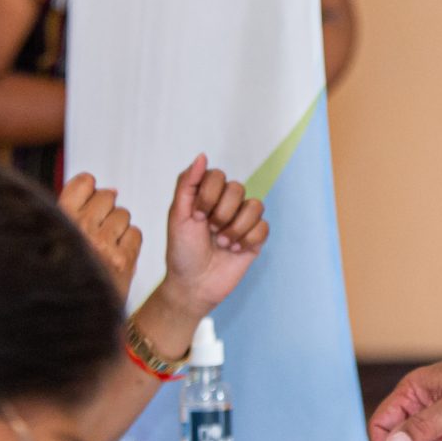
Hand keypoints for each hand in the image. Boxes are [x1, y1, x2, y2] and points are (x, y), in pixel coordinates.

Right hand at [61, 173, 142, 299]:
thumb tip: (105, 188)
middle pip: (107, 196)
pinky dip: (129, 244)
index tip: (88, 202)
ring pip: (124, 215)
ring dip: (118, 229)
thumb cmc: (60, 276)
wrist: (68, 318)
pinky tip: (115, 257)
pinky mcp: (122, 260)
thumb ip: (73, 211)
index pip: (84, 183)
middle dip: (105, 211)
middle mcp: (80, 228)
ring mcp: (103, 244)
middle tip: (96, 232)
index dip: (90, 191)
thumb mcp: (52, 238)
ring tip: (104, 248)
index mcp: (58, 218)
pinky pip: (135, 234)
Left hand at [163, 155, 268, 317]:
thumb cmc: (182, 251)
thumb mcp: (178, 216)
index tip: (196, 217)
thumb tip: (202, 156)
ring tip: (222, 243)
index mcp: (207, 194)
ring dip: (235, 228)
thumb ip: (187, 183)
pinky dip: (247, 239)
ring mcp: (243, 220)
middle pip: (237, 188)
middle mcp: (227, 203)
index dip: (208, 196)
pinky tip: (235, 250)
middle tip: (210, 231)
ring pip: (255, 205)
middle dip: (221, 214)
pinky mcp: (255, 238)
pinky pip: (264, 226)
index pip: (218, 175)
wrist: (193, 285)